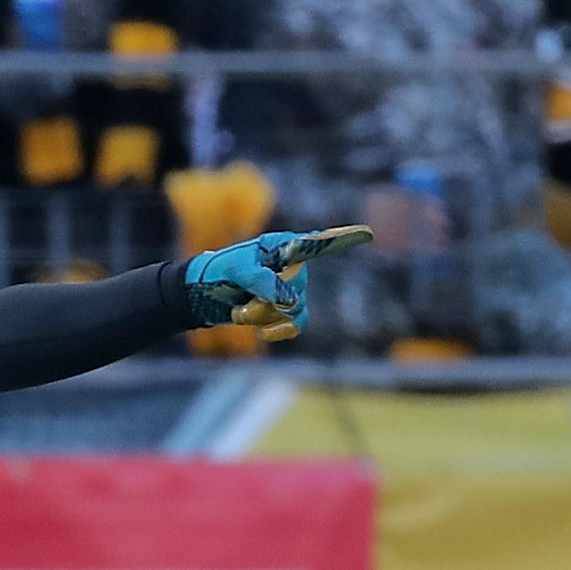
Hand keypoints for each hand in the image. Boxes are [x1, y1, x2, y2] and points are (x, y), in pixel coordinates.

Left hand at [183, 225, 373, 342]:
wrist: (203, 294)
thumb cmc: (219, 272)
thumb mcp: (237, 270)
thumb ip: (264, 281)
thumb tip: (289, 301)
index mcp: (282, 246)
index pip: (316, 244)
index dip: (342, 239)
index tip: (367, 234)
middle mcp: (291, 265)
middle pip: (298, 289)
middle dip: (267, 301)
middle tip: (241, 303)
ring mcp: (289, 288)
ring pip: (293, 310)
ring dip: (263, 316)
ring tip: (240, 311)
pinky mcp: (283, 309)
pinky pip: (296, 324)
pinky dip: (280, 331)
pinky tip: (263, 335)